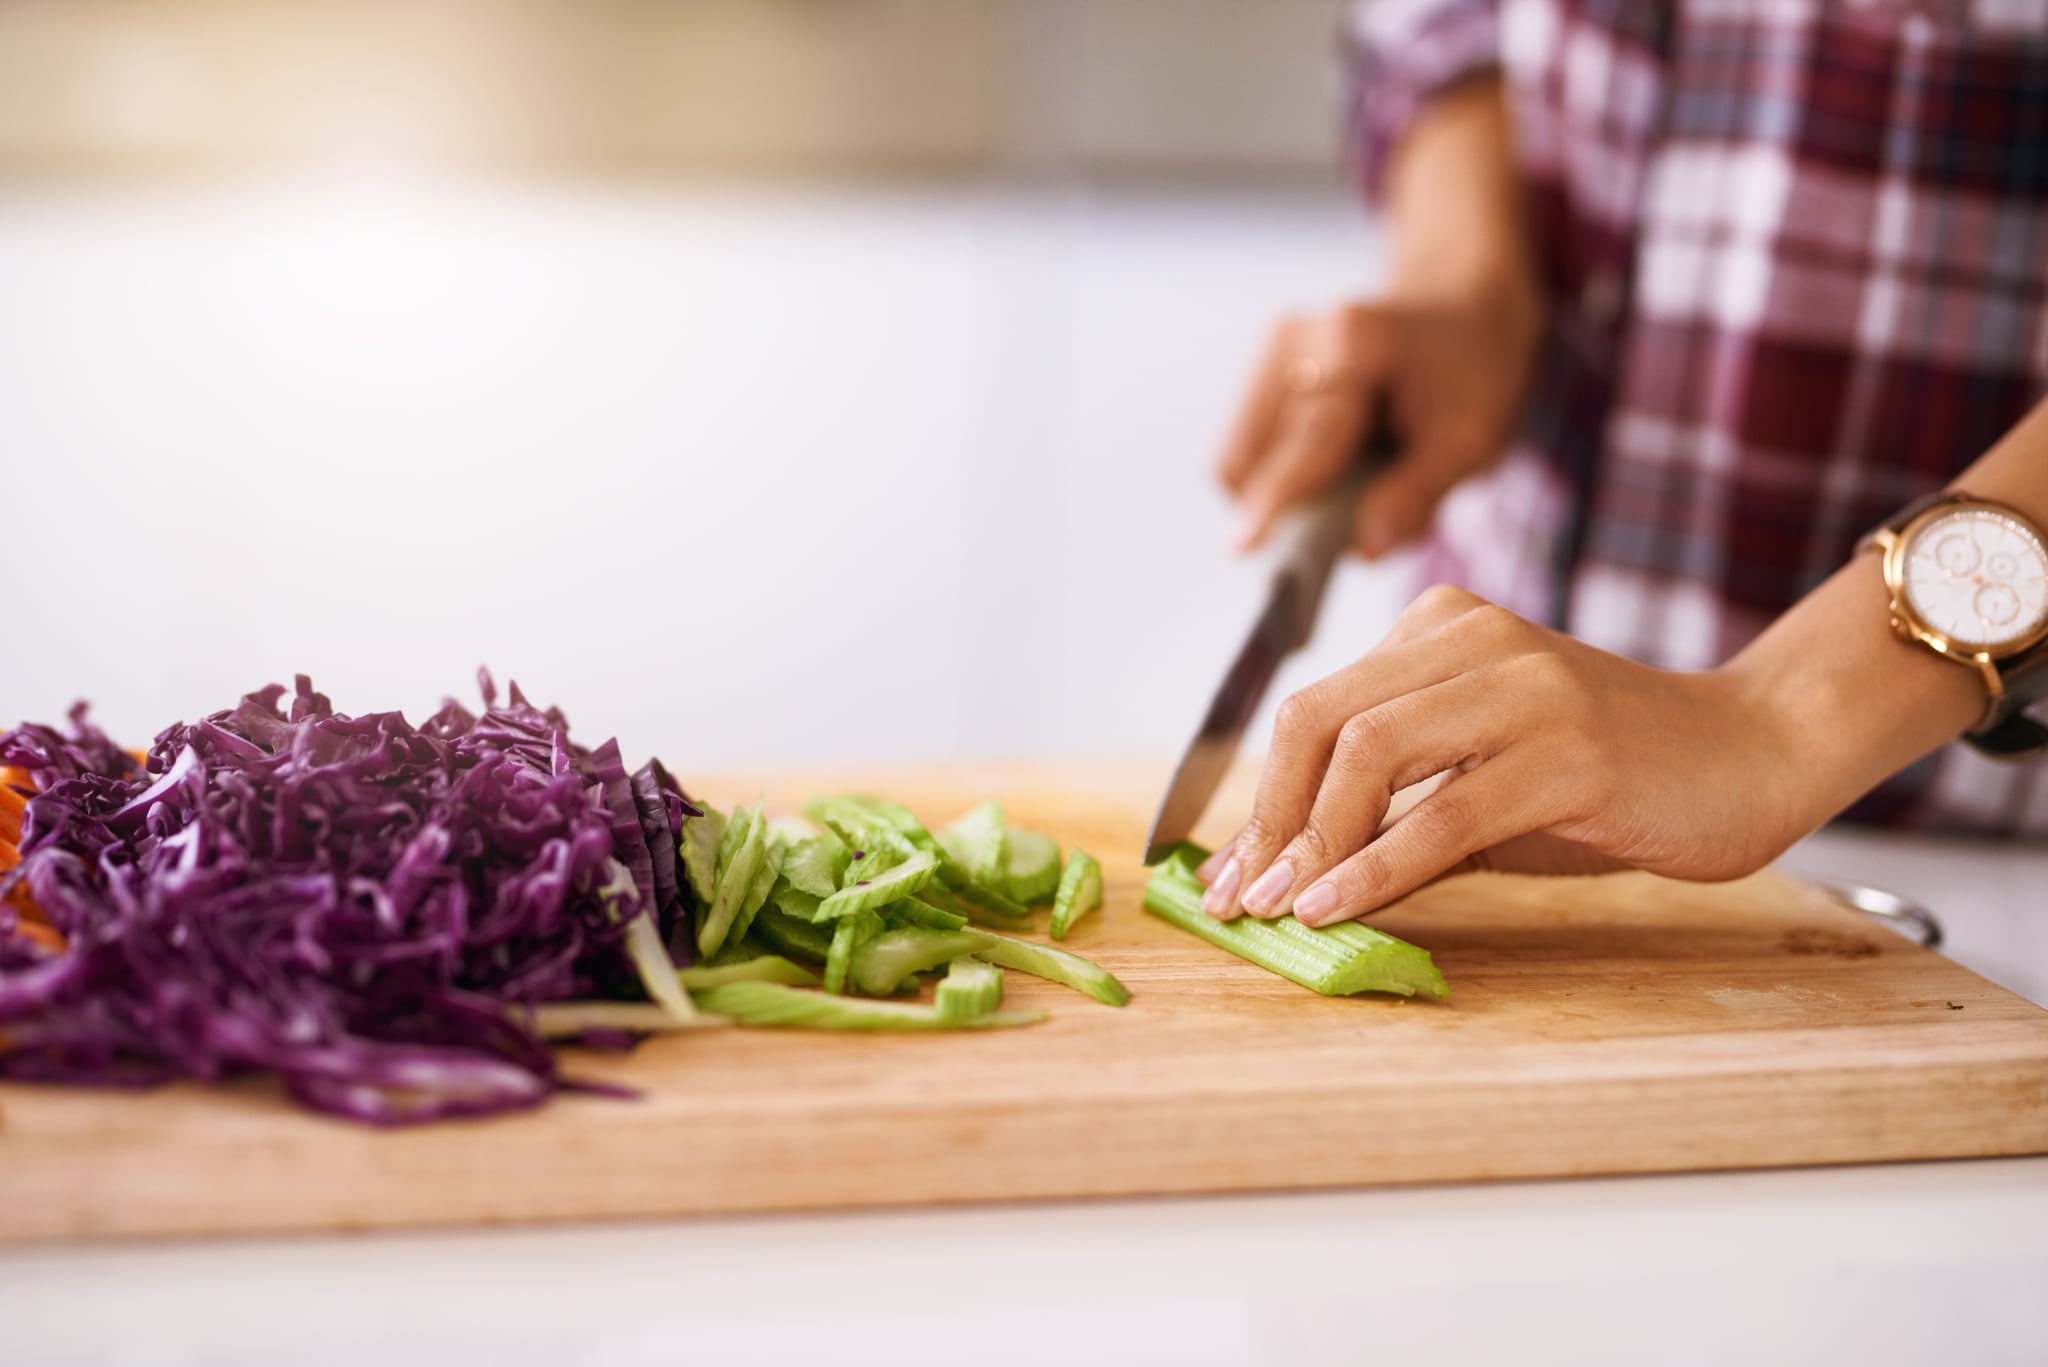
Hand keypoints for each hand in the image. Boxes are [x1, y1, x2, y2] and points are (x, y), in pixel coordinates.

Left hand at [1196, 586, 1817, 926]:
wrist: (1755, 754)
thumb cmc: (1613, 780)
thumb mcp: (1484, 786)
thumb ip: (1395, 814)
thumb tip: (1289, 878)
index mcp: (1442, 629)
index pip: (1317, 707)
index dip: (1260, 797)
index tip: (1226, 873)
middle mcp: (1474, 642)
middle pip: (1322, 721)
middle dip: (1269, 819)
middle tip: (1239, 898)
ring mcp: (1523, 690)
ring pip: (1370, 756)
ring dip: (1311, 843)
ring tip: (1280, 909)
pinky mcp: (1567, 754)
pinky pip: (1443, 813)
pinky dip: (1376, 866)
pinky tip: (1337, 907)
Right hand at [1216, 291, 1540, 558]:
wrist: (1459, 312)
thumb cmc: (1471, 373)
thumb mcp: (1472, 438)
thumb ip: (1417, 495)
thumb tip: (1364, 549)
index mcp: (1355, 342)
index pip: (1307, 439)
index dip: (1276, 497)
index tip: (1244, 545)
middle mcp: (1298, 336)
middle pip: (1252, 456)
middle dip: (1288, 508)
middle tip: (1348, 522)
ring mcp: (1272, 347)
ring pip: (1238, 459)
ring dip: (1280, 494)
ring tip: (1349, 480)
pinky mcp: (1261, 364)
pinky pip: (1246, 448)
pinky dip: (1280, 475)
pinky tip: (1332, 460)